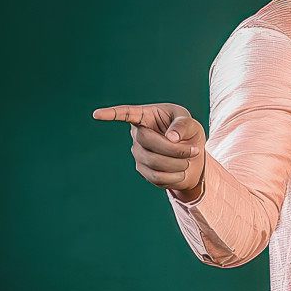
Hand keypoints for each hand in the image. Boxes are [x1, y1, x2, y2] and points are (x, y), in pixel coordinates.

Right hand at [92, 102, 206, 198]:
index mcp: (147, 116)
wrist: (191, 156)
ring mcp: (138, 153)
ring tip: (189, 160)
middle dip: (174, 149)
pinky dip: (174, 175)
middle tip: (194, 151)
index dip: (112, 114)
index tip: (96, 115)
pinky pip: (156, 177)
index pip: (127, 114)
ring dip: (177, 163)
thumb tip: (170, 138)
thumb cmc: (189, 133)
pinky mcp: (143, 169)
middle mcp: (138, 134)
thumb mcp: (192, 124)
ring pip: (153, 161)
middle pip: (147, 141)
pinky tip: (182, 171)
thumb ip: (183, 126)